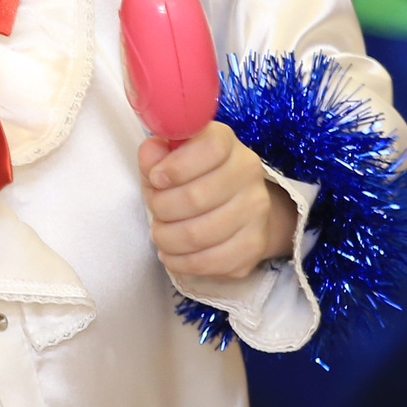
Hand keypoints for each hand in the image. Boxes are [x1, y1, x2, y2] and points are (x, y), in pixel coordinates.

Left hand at [139, 119, 297, 280]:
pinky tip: (172, 253)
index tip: (156, 179)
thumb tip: (150, 154)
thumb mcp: (170, 158)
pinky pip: (208, 262)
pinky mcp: (253, 246)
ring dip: (167, 238)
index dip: (176, 166)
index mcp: (228, 144)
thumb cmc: (193, 178)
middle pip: (195, 198)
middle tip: (155, 210)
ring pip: (197, 235)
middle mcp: (249, 174)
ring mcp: (256, 212)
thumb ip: (156, 154)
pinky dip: (180, 261)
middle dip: (161, 208)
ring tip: (160, 233)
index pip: (209, 148)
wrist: (237, 207)